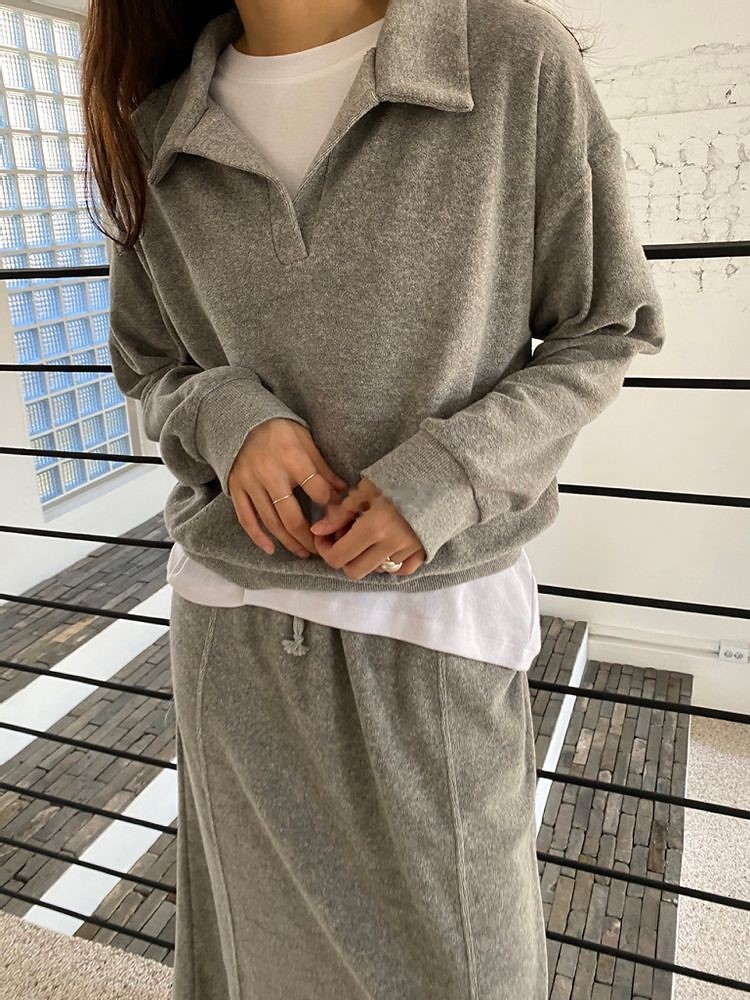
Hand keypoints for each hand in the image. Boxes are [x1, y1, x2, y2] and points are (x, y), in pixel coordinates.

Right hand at [227, 418, 347, 557]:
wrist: (242, 420)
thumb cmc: (280, 430)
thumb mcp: (306, 440)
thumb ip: (323, 467)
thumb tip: (343, 491)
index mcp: (292, 458)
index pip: (317, 491)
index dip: (331, 507)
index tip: (339, 518)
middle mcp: (270, 474)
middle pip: (292, 516)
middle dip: (309, 538)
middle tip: (322, 550)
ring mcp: (250, 483)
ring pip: (270, 522)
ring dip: (288, 542)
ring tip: (303, 553)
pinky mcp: (236, 489)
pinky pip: (246, 518)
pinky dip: (258, 537)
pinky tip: (271, 549)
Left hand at [310, 476, 426, 579]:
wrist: (440, 477)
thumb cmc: (398, 478)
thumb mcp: (365, 490)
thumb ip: (339, 513)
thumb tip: (317, 530)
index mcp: (373, 528)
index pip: (338, 557)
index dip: (325, 549)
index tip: (325, 536)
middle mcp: (390, 546)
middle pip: (354, 571)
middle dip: (344, 557)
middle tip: (344, 537)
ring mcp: (408, 552)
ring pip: (375, 571)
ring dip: (366, 558)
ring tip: (368, 537)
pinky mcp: (422, 554)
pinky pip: (399, 570)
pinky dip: (388, 562)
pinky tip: (386, 544)